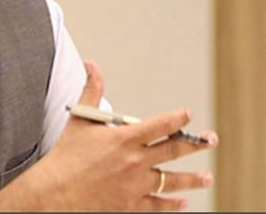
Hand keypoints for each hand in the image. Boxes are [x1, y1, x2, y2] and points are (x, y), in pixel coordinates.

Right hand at [0, 61, 218, 211]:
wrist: (54, 192)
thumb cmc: (65, 156)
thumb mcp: (80, 119)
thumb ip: (91, 90)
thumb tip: (92, 65)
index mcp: (125, 139)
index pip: (161, 125)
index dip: (177, 118)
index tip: (187, 114)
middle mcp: (135, 161)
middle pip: (174, 151)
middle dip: (196, 144)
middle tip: (211, 140)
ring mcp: (135, 185)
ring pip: (172, 180)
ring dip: (192, 179)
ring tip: (206, 177)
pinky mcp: (130, 205)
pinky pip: (157, 204)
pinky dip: (171, 203)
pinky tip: (182, 201)